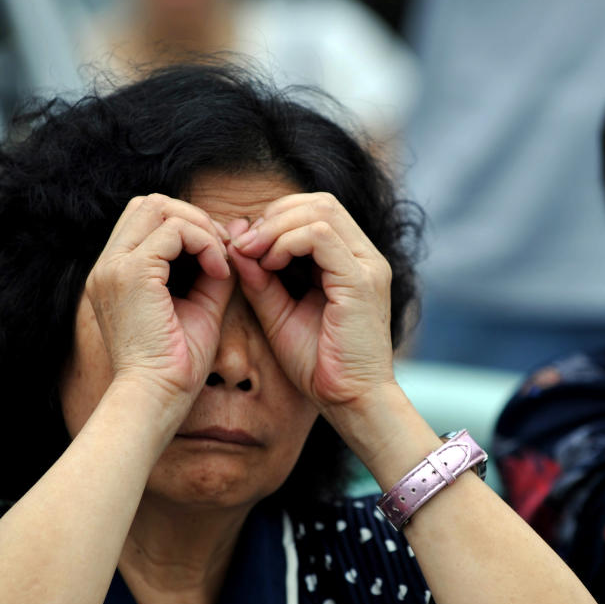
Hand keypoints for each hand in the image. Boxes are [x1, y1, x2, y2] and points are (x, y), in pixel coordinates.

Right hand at [84, 194, 233, 406]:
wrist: (156, 399)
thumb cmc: (177, 366)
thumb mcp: (200, 307)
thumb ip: (213, 271)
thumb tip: (235, 239)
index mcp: (116, 273)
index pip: (147, 219)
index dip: (188, 225)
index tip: (219, 256)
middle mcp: (108, 265)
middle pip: (150, 203)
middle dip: (194, 218)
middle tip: (223, 251)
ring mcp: (114, 266)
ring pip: (158, 207)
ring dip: (199, 226)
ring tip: (221, 262)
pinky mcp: (131, 274)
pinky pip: (173, 231)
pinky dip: (203, 243)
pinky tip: (219, 273)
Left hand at [227, 192, 394, 409]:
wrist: (350, 401)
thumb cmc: (319, 364)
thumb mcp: (279, 312)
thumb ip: (260, 278)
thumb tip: (236, 242)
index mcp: (350, 261)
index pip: (314, 211)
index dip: (275, 219)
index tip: (244, 246)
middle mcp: (365, 256)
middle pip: (319, 202)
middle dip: (274, 216)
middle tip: (243, 244)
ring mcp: (368, 266)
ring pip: (321, 211)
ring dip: (277, 225)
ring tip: (253, 252)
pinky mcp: (362, 281)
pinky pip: (322, 236)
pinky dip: (288, 241)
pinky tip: (269, 263)